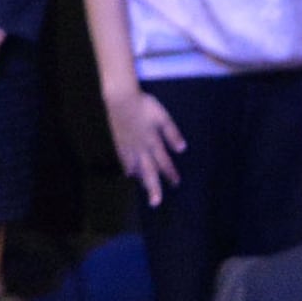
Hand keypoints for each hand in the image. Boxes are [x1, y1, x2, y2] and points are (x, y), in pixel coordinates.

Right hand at [105, 86, 183, 205]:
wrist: (121, 98)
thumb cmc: (144, 105)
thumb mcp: (163, 117)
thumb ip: (172, 133)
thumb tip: (182, 149)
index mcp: (152, 141)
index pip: (163, 162)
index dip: (170, 173)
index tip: (176, 183)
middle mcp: (140, 148)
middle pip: (148, 171)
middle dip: (153, 187)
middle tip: (155, 203)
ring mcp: (128, 146)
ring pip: (135, 168)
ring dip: (141, 180)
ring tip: (146, 190)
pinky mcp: (119, 143)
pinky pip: (124, 160)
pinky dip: (128, 169)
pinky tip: (130, 174)